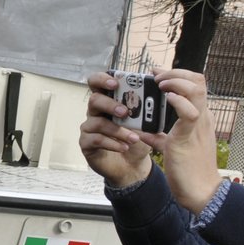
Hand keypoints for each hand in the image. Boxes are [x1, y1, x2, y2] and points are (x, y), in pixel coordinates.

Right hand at [79, 71, 151, 189]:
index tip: (115, 83)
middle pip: (94, 100)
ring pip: (97, 122)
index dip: (102, 79)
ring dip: (117, 130)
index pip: (96, 82)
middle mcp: (96, 112)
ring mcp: (89, 128)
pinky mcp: (86, 143)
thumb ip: (147, 105)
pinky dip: (112, 143)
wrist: (133, 164)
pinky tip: (124, 147)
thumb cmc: (137, 138)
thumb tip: (157, 88)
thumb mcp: (146, 121)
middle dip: (110, 104)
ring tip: (134, 138)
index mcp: (109, 100)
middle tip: (125, 112)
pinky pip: (96, 139)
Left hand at [144, 69, 220, 215]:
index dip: (178, 75)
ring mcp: (198, 125)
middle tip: (156, 74)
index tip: (158, 73)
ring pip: (196, 90)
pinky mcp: (189, 137)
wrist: (200, 191)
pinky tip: (166, 97)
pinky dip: (178, 101)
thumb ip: (159, 137)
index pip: (195, 86)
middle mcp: (202, 117)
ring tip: (160, 82)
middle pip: (198, 81)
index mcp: (199, 117)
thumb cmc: (188, 170)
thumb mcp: (172, 147)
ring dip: (176, 81)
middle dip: (176, 72)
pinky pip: (189, 113)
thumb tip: (142, 132)